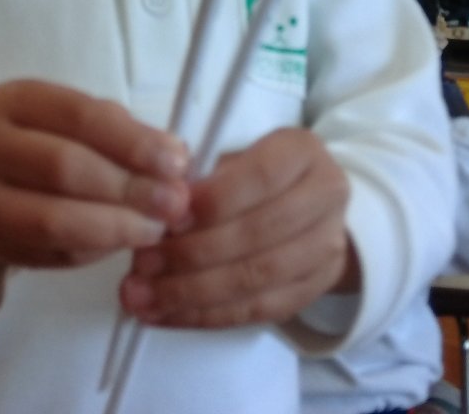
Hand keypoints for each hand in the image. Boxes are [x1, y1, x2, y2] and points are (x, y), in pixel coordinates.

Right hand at [0, 80, 189, 288]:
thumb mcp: (70, 124)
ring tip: (155, 229)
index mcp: (14, 101)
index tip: (177, 162)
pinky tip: (121, 243)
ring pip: (53, 221)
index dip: (133, 141)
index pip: (80, 116)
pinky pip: (50, 254)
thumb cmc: (39, 148)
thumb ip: (120, 134)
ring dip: (115, 228)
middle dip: (128, 188)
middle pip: (64, 167)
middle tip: (173, 204)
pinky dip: (94, 252)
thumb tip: (176, 159)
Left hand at [119, 127, 353, 329]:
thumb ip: (201, 175)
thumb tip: (158, 202)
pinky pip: (255, 310)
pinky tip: (167, 314)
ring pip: (256, 279)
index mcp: (302, 152)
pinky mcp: (313, 290)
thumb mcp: (231, 156)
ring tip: (144, 295)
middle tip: (143, 264)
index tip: (167, 219)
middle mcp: (326, 198)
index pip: (260, 177)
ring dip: (192, 292)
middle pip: (257, 234)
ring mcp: (326, 248)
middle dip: (193, 254)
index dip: (212, 201)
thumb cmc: (253, 175)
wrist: (307, 207)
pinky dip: (206, 315)